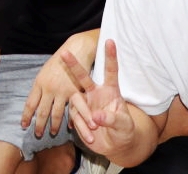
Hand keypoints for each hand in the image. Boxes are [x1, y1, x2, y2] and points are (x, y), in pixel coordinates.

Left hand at [22, 30, 96, 138]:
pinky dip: (72, 120)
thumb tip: (36, 98)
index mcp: (39, 82)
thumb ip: (41, 85)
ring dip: (54, 125)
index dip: (26, 115)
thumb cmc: (60, 60)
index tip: (24, 125)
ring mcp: (62, 91)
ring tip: (52, 133)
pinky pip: (72, 110)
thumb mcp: (45, 71)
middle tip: (38, 135)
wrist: (75, 50)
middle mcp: (49, 88)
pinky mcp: (75, 92)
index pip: (30, 103)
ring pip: (56, 113)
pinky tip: (71, 127)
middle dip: (39, 125)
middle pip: (42, 111)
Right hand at [65, 39, 138, 157]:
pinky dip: (83, 129)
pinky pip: (75, 118)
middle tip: (64, 53)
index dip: (111, 56)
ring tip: (94, 129)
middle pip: (83, 77)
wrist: (115, 145)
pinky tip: (91, 137)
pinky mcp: (78, 115)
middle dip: (73, 65)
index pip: (111, 71)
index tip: (110, 41)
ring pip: (77, 102)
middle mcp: (96, 94)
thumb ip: (111, 118)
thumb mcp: (123, 124)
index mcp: (111, 91)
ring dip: (84, 115)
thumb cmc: (124, 130)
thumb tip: (95, 116)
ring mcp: (86, 104)